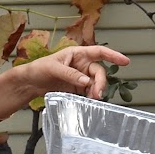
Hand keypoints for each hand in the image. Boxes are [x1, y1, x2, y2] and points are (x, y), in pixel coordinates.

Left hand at [13, 45, 132, 102]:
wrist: (29, 83)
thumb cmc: (39, 69)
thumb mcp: (53, 68)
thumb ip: (70, 74)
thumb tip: (86, 81)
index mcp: (77, 54)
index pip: (99, 52)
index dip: (113, 55)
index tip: (125, 61)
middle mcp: (81, 64)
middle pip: (99, 71)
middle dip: (100, 82)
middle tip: (97, 94)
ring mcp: (80, 77)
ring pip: (95, 83)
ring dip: (96, 91)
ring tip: (93, 99)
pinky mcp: (77, 88)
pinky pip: (89, 91)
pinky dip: (91, 96)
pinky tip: (89, 101)